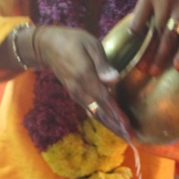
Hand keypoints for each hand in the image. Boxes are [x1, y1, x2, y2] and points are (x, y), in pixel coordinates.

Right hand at [35, 25, 131, 139]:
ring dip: (111, 125)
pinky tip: (112, 124)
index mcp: (85, 77)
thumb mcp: (90, 44)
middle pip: (101, 112)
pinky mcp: (76, 95)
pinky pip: (91, 110)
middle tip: (131, 138)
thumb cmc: (72, 40)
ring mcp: (76, 94)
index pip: (104, 99)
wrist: (47, 46)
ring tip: (124, 135)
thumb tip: (114, 80)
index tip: (127, 126)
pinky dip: (103, 119)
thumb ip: (102, 64)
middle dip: (116, 126)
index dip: (117, 113)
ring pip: (96, 114)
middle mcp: (80, 90)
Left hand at [128, 0, 178, 74]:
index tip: (131, 60)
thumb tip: (127, 50)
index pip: (138, 24)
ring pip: (169, 35)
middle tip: (142, 70)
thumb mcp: (156, 6)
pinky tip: (178, 67)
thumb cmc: (172, 7)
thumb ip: (143, 22)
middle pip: (153, 31)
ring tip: (154, 71)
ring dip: (160, 56)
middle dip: (146, 53)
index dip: (134, 43)